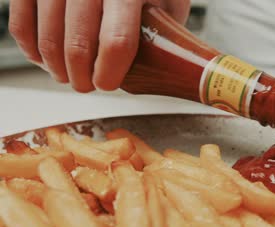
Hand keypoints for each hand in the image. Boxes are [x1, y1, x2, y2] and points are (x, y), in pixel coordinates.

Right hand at [9, 0, 190, 92]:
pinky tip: (47, 58)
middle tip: (87, 85)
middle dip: (82, 78)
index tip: (108, 83)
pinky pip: (20, 25)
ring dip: (58, 70)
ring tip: (69, 75)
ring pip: (47, 40)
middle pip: (78, 45)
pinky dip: (32, 50)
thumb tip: (157, 71)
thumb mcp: (168, 2)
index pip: (117, 40)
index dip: (110, 72)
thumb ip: (162, 32)